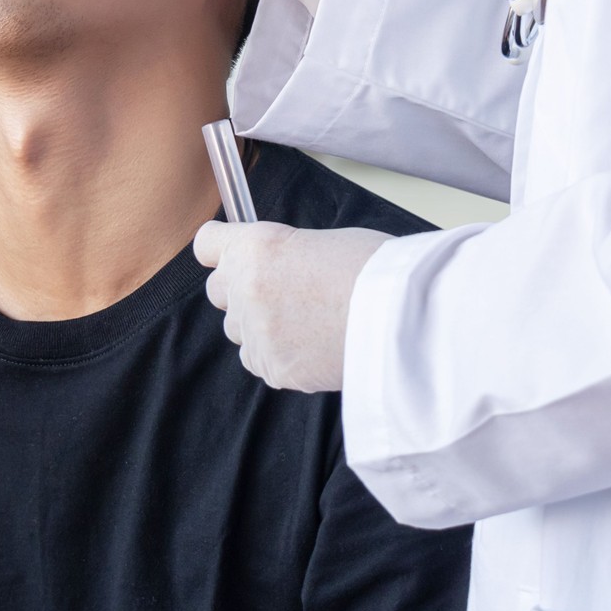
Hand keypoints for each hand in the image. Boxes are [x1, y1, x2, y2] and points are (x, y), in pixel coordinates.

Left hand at [193, 220, 390, 391]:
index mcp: (256, 247)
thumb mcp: (325, 242)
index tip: (231, 253)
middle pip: (218, 290)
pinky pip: (259, 361)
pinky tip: (312, 346)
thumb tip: (278, 268)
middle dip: (242, 289)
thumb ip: (286, 255)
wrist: (403, 319)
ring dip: (260, 325)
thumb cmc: (377, 271)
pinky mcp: (273, 368)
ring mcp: (256, 333)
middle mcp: (246, 289)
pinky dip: (278, 356)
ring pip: (237, 330)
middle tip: (281, 291)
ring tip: (305, 322)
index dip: (222, 248)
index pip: (207, 244)